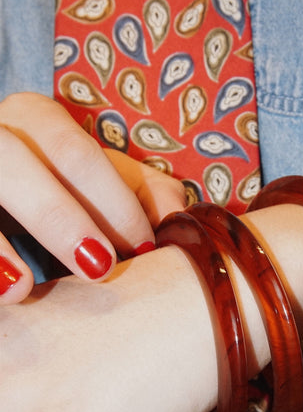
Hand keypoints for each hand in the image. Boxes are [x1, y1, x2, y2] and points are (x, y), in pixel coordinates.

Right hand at [0, 92, 185, 303]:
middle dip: (58, 215)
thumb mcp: (96, 184)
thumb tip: (176, 214)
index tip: (143, 249)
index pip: (74, 151)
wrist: (5, 198)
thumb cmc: (55, 191)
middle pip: (14, 159)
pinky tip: (6, 293)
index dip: (111, 201)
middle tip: (100, 267)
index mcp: (33, 119)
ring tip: (27, 287)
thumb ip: (140, 191)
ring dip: (1, 239)